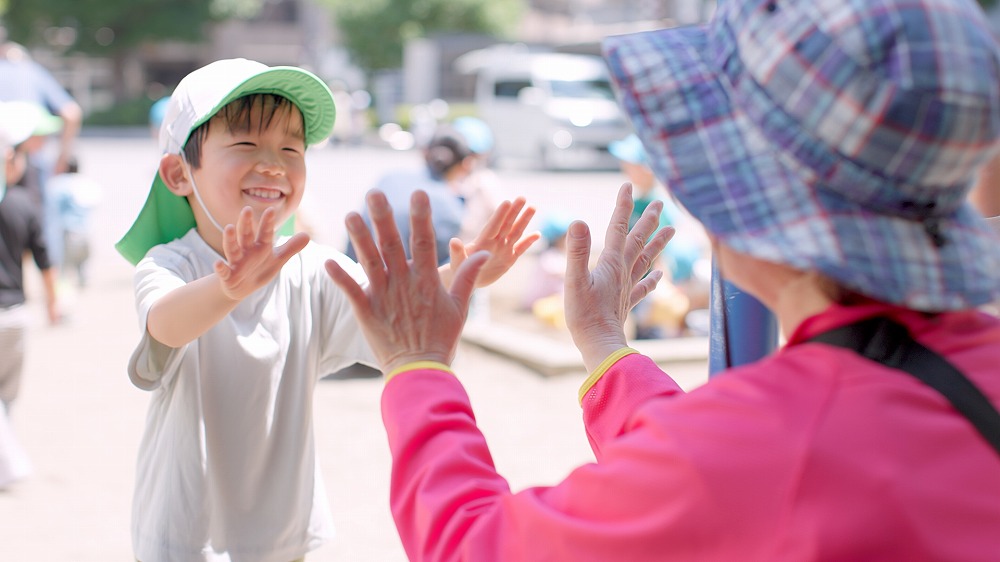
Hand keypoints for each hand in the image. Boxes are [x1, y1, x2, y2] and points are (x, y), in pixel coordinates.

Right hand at [214, 206, 308, 300]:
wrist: (242, 287)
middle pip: (246, 235)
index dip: (268, 223)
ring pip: (232, 249)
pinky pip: (223, 271)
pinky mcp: (228, 276)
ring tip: (228, 227)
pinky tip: (217, 263)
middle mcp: (246, 251)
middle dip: (246, 223)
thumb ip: (290, 248)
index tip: (271, 210)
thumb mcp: (277, 260)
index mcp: (260, 246)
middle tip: (247, 210)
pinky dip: (220, 268)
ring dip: (230, 239)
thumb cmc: (259, 269)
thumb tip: (307, 236)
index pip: (265, 233)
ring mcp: (236, 262)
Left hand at [326, 190, 489, 373]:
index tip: (418, 193)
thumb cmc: (441, 339)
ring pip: (370, 262)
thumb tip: (484, 252)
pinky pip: (350, 291)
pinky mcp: (366, 313)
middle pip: (392, 245)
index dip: (421, 217)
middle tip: (375, 193)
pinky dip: (339, 276)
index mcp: (427, 281)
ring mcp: (384, 298)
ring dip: (360, 238)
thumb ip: (468, 277)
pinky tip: (328, 260)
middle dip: (383, 217)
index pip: (424, 242)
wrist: (420, 371)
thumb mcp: (460, 308)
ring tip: (351, 215)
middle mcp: (404, 284)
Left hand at [448, 197, 538, 287]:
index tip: (507, 202)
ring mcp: (503, 249)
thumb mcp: (457, 262)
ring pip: (516, 232)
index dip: (500, 215)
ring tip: (533, 207)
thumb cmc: (458, 270)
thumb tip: (453, 240)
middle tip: (522, 197)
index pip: (493, 226)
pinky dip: (529, 241)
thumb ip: (457, 252)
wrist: (466, 281)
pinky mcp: (509, 259)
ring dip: (524, 221)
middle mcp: (494, 242)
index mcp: (482, 242)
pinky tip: (537, 233)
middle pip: (506, 224)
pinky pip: (521, 249)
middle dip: (515, 211)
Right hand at [564, 183, 673, 371]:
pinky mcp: (626, 302)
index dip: (622, 205)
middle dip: (648, 219)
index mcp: (611, 262)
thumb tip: (578, 221)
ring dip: (657, 243)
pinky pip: (643, 287)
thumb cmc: (584, 315)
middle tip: (660, 203)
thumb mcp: (574, 280)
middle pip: (638, 239)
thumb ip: (577, 251)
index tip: (627, 185)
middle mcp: (623, 270)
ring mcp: (626, 286)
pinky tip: (660, 275)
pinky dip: (653, 279)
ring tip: (670, 229)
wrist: (600, 344)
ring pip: (646, 259)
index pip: (618, 226)